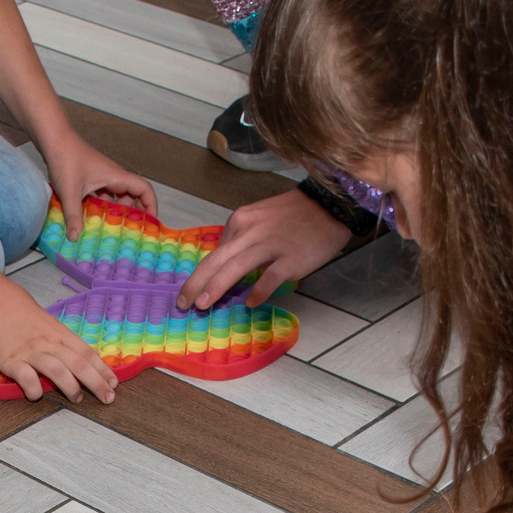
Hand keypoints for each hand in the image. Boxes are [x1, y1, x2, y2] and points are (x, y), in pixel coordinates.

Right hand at [0, 275, 119, 402]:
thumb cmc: (16, 308)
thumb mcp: (45, 320)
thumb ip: (58, 338)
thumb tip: (73, 355)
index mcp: (58, 332)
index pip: (86, 352)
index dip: (102, 369)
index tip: (113, 382)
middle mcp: (48, 342)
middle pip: (78, 364)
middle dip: (97, 383)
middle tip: (108, 397)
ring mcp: (30, 351)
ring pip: (58, 371)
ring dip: (71, 388)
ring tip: (78, 399)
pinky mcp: (11, 360)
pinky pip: (27, 379)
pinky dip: (34, 390)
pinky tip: (36, 395)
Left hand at [43, 137, 157, 238]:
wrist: (53, 139)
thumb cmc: (66, 159)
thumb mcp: (70, 192)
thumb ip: (73, 216)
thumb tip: (75, 238)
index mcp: (116, 177)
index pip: (144, 189)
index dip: (151, 205)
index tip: (150, 222)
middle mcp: (112, 176)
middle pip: (132, 195)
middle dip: (133, 212)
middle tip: (129, 230)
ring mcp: (101, 176)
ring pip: (116, 196)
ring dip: (115, 210)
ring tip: (109, 228)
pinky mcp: (90, 177)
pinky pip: (102, 194)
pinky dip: (100, 206)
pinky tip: (90, 217)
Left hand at [180, 188, 351, 310]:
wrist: (330, 206)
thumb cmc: (296, 215)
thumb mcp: (261, 218)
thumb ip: (243, 239)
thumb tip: (227, 264)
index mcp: (240, 221)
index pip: (215, 252)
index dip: (201, 274)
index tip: (193, 290)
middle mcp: (250, 231)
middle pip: (215, 261)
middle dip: (194, 284)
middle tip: (182, 303)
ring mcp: (269, 245)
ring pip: (234, 269)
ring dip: (214, 289)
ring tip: (202, 306)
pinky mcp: (289, 259)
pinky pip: (267, 279)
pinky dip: (257, 292)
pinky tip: (249, 303)